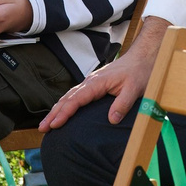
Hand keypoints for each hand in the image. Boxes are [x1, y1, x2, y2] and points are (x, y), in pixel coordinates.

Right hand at [43, 22, 162, 129]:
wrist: (142, 57)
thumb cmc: (138, 72)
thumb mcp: (134, 89)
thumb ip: (122, 104)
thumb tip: (111, 120)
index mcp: (97, 83)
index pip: (76, 99)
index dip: (64, 113)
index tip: (54, 124)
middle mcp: (90, 82)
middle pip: (67, 98)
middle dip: (53, 114)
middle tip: (42, 128)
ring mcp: (91, 83)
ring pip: (69, 96)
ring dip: (57, 110)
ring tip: (46, 124)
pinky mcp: (94, 86)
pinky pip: (75, 96)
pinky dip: (65, 105)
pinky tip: (62, 113)